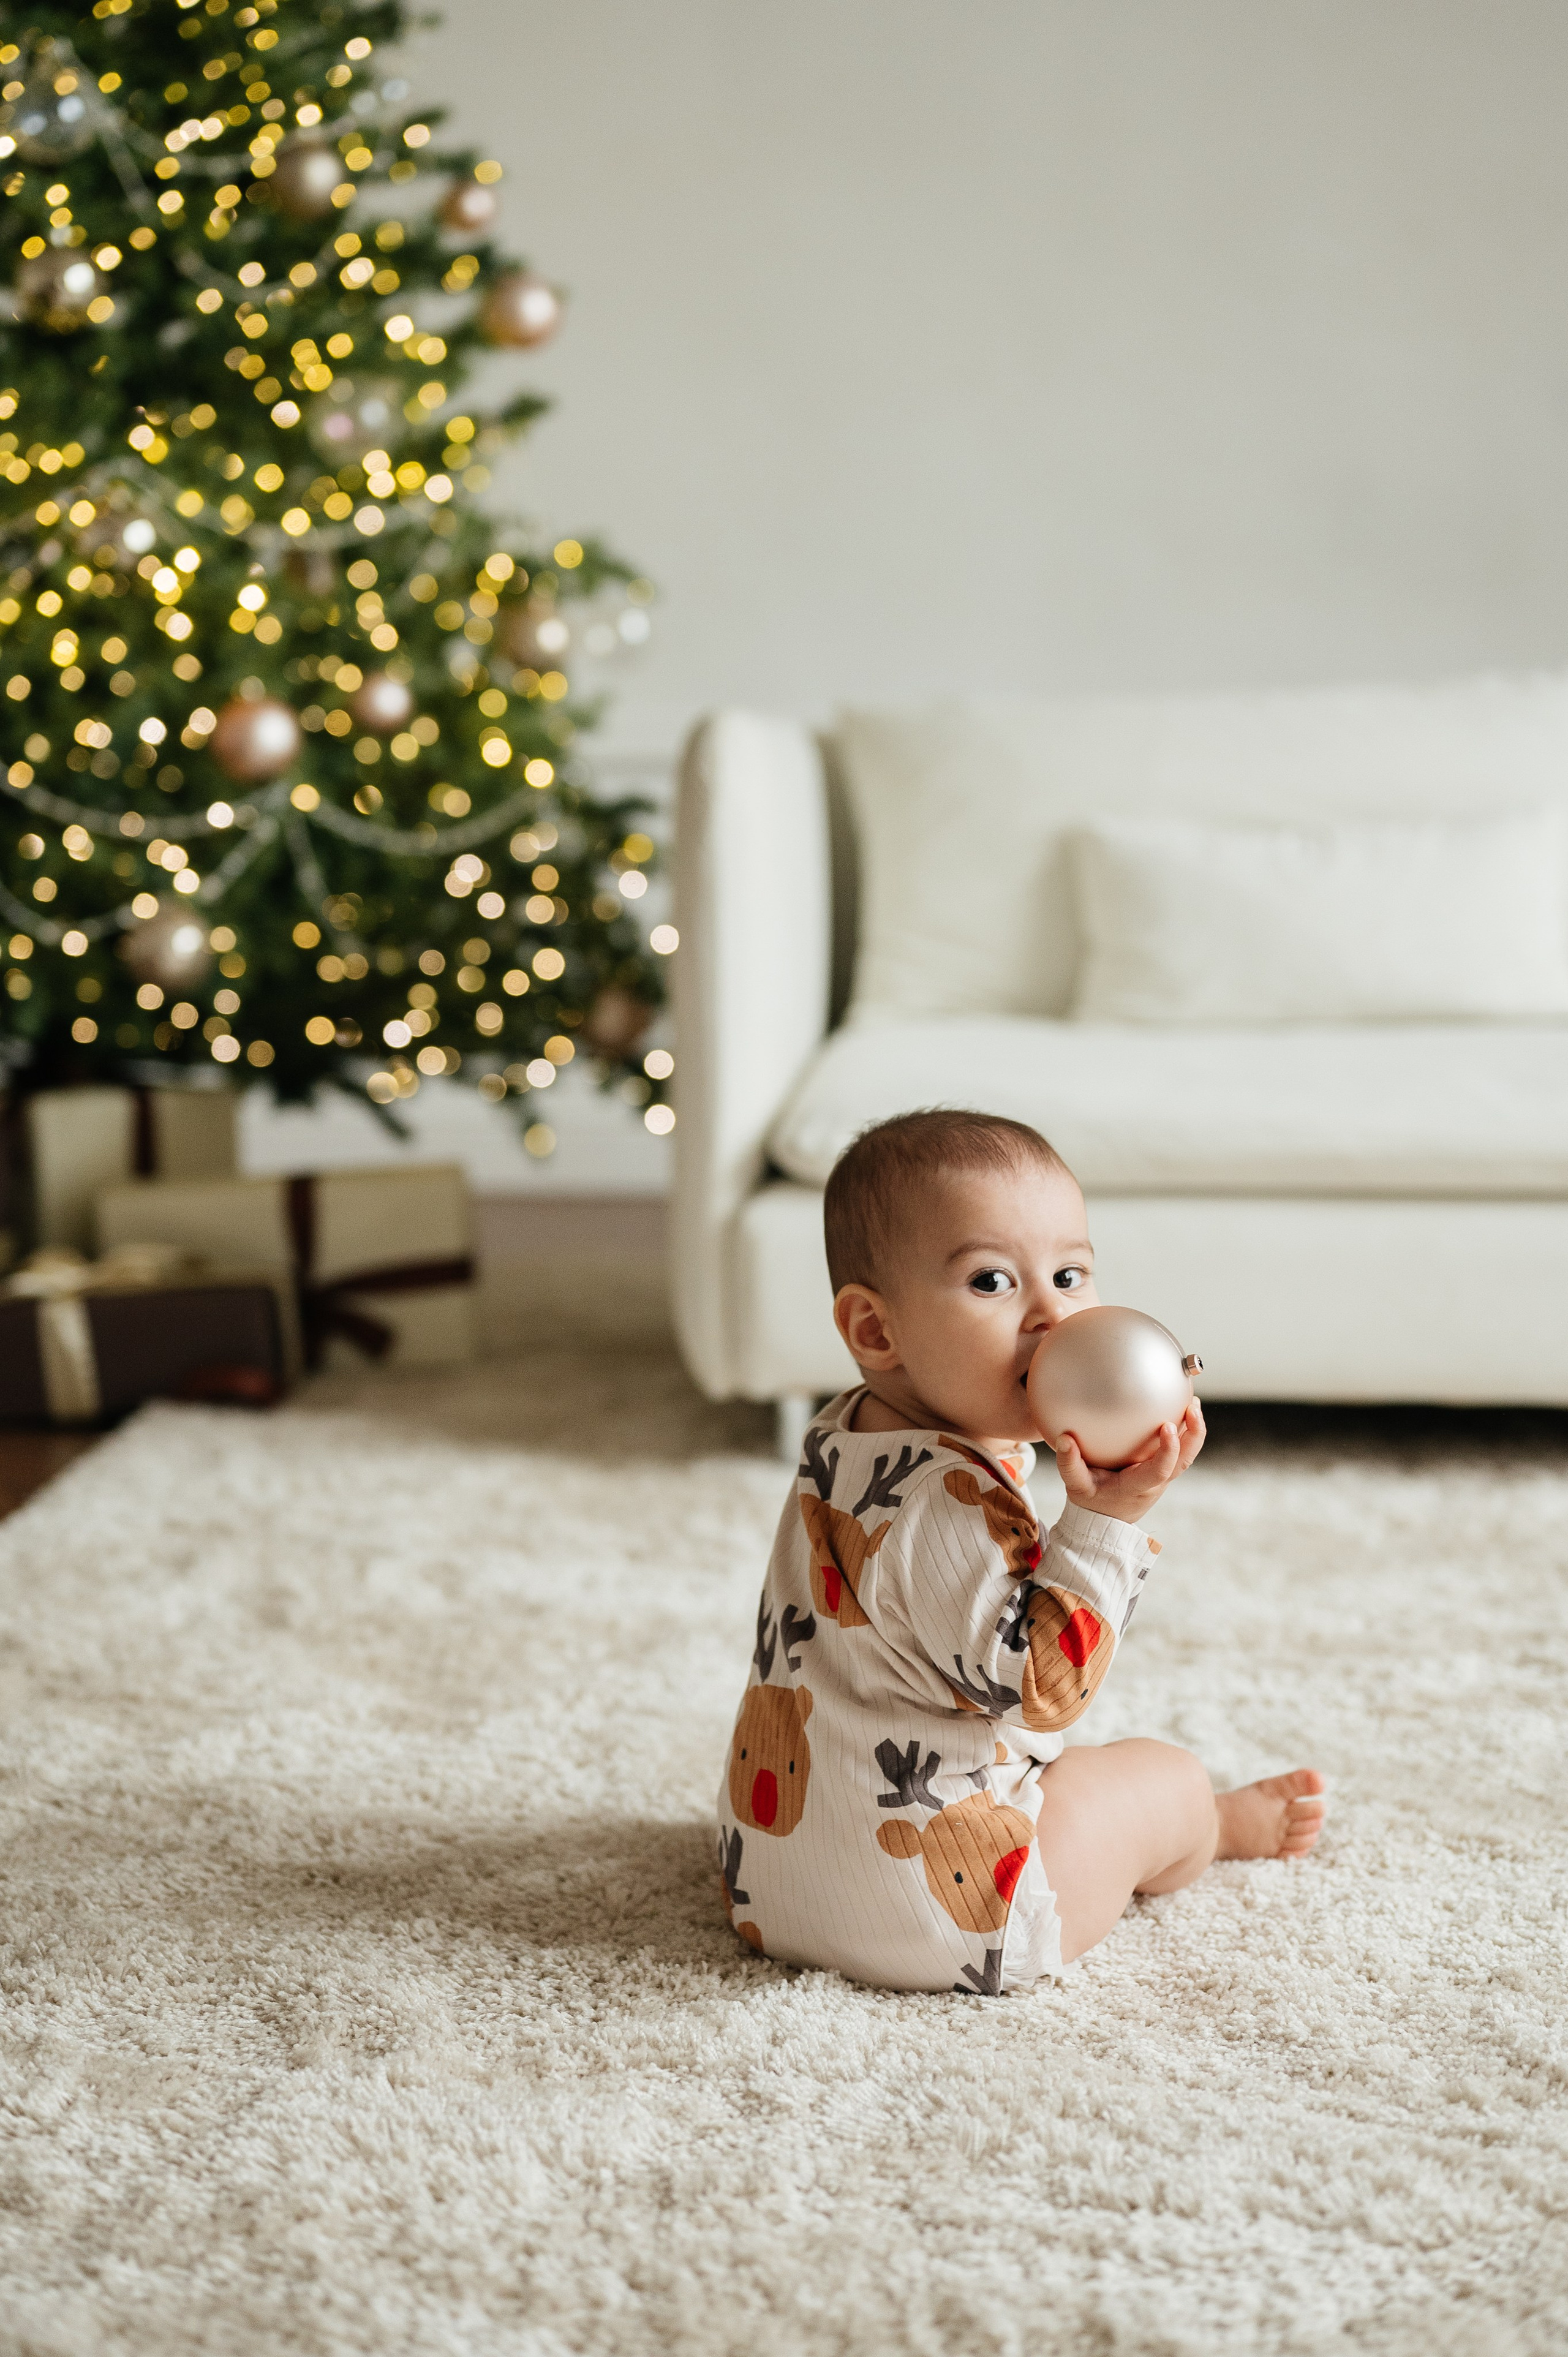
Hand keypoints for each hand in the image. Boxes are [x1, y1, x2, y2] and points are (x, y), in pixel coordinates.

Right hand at [1056, 1398, 1205, 1523]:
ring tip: (1193, 1403)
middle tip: (1193, 1407)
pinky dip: (1184, 1433)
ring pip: (1186, 1457)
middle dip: (1193, 1435)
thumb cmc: (1091, 1501)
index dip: (1168, 1451)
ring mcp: (1162, 1479)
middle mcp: (1155, 1484)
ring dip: (1193, 1431)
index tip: (1167, 1426)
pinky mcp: (1162, 1471)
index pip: (1159, 1472)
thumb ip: (1069, 1464)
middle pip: (1184, 1462)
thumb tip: (1065, 1439)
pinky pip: (1179, 1452)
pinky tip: (1179, 1410)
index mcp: (1137, 1488)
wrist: (1103, 1519)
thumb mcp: (1076, 1486)